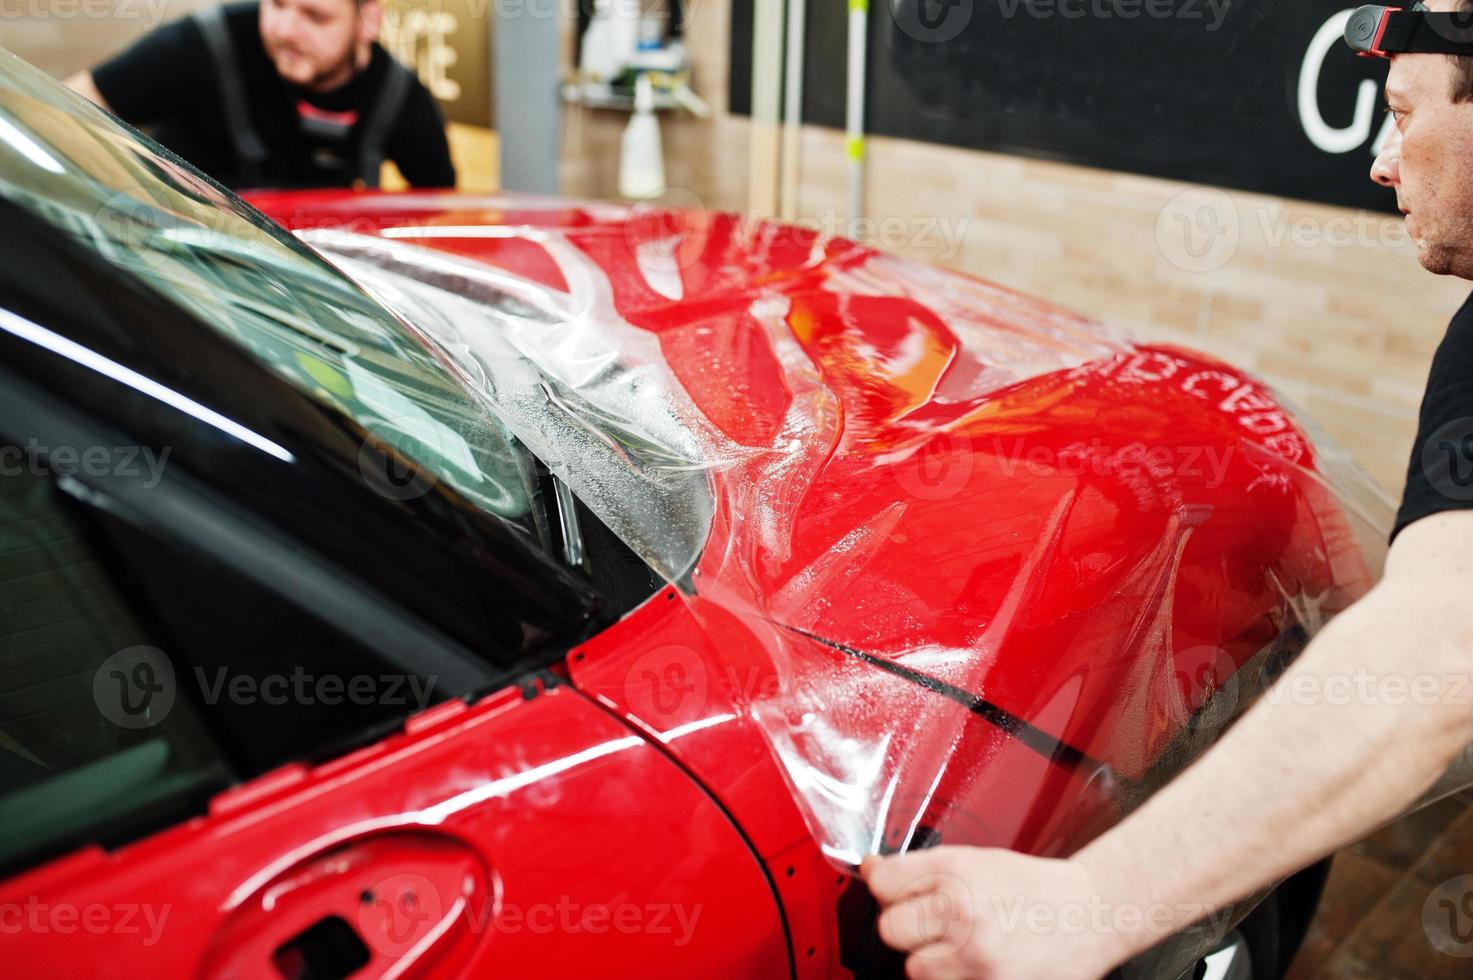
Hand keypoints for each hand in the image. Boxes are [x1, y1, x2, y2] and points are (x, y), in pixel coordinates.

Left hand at [861, 846, 1127, 979]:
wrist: (1090, 913)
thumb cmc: (1033, 888)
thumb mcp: (975, 860)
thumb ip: (920, 867)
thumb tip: (871, 870)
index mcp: (955, 872)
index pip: (883, 884)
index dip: (889, 889)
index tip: (899, 893)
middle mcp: (963, 913)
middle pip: (891, 929)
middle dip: (907, 927)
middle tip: (932, 925)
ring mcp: (976, 957)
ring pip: (914, 969)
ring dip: (930, 961)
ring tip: (959, 947)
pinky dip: (954, 978)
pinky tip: (974, 964)